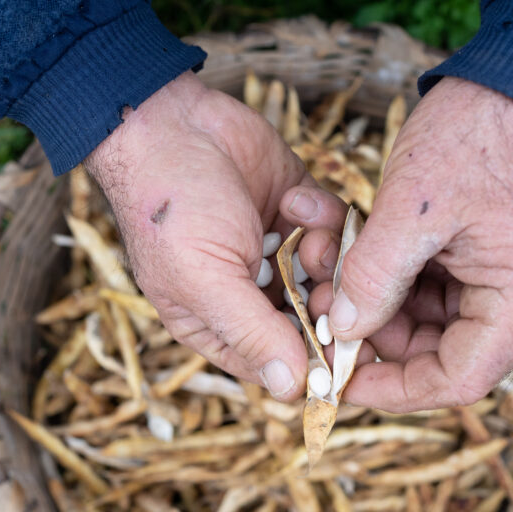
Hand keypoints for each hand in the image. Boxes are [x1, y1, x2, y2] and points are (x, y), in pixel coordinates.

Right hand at [85, 72, 345, 399]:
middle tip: (324, 286)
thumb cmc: (170, 206)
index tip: (343, 353)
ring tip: (308, 235)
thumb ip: (254, 334)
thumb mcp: (206, 280)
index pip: (276, 365)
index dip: (313, 365)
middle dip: (327, 307)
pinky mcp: (300, 212)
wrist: (169, 120)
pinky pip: (337, 231)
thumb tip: (293, 390)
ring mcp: (279, 252)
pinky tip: (297, 198)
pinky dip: (326, 217)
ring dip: (329, 257)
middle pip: (313, 326)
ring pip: (333, 278)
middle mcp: (251, 294)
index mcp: (217, 324)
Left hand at [312, 77, 512, 411]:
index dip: (397, 389)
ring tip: (328, 266)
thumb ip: (374, 276)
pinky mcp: (492, 253)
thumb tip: (342, 331)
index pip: (460, 378)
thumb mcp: (414, 206)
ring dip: (376, 300)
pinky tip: (353, 248)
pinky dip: (392, 273)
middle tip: (322, 309)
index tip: (343, 381)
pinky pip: (434, 284)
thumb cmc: (481, 130)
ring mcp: (511, 275)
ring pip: (431, 318)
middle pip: (442, 350)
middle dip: (376, 334)